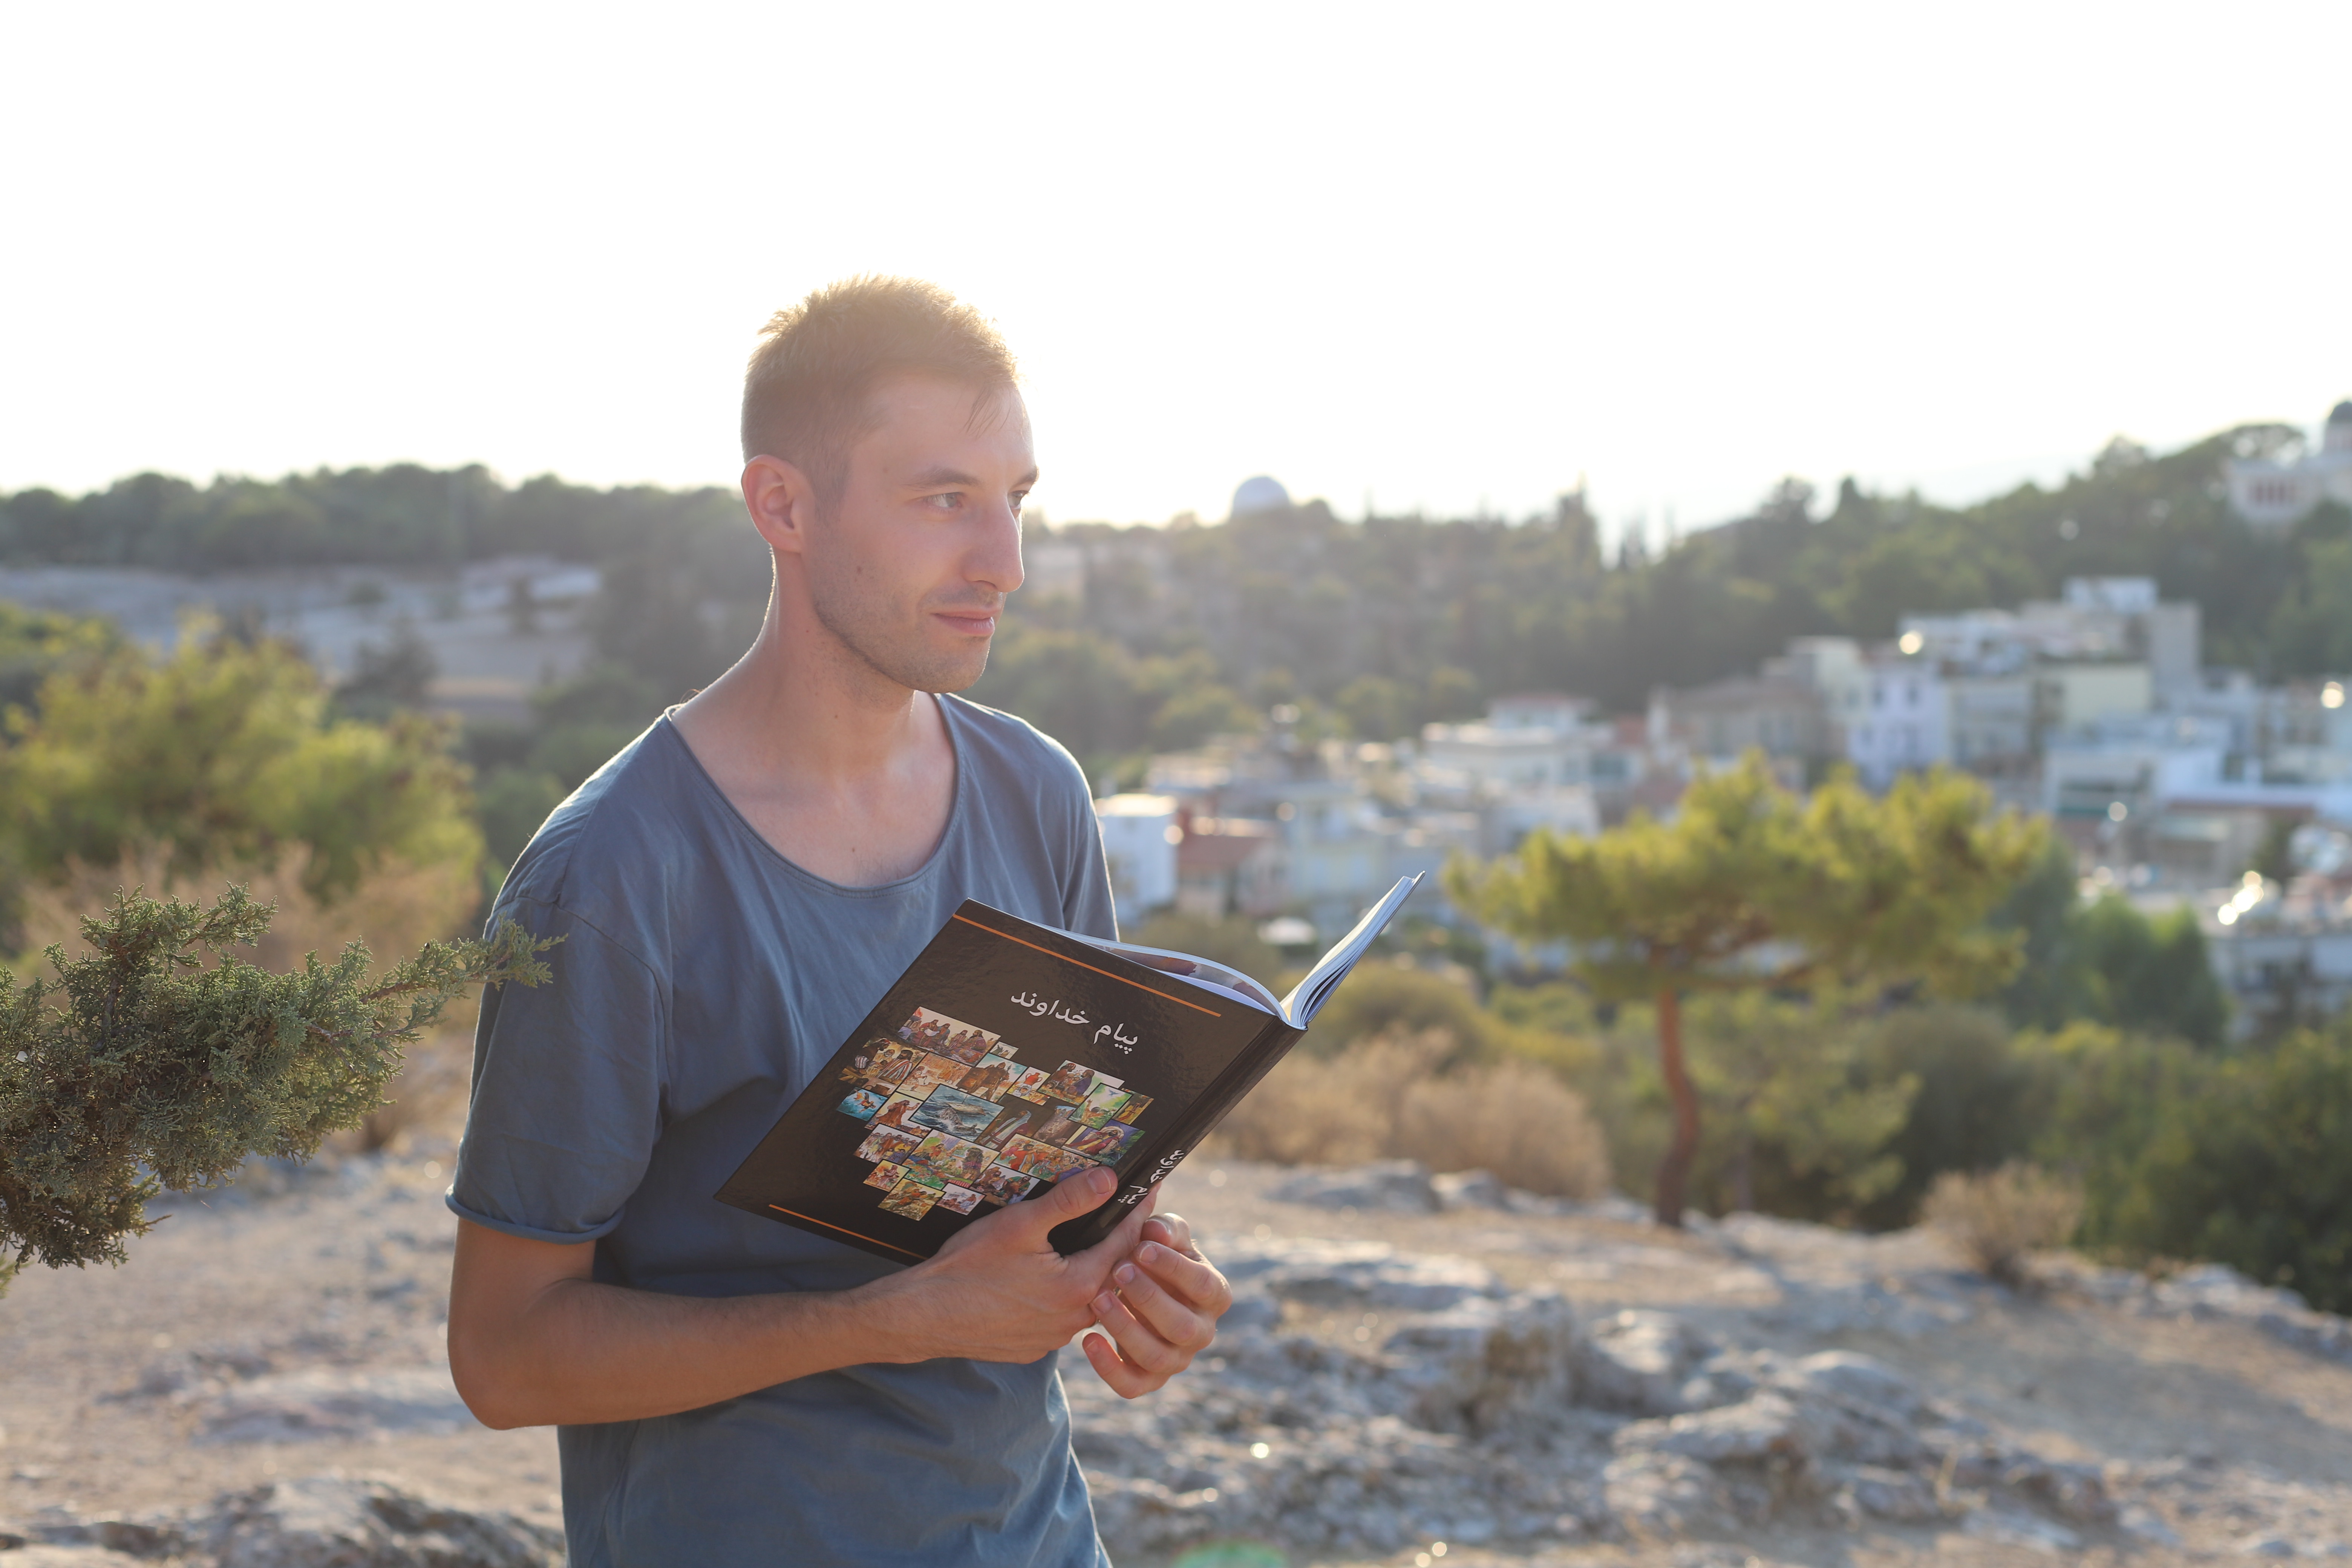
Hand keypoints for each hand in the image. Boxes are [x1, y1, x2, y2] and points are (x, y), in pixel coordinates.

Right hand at [865, 1167, 1157, 1364]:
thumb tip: (1109, 1180)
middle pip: (1112, 1275)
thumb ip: (1068, 1202)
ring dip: (1092, 1273)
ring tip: (1089, 1244)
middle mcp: (1074, 1319)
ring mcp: (1054, 1338)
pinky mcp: (1033, 1348)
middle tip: (1125, 1216)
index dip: (1137, 1214)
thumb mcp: (1020, 1224)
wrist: (923, 1317)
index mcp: (1079, 1287)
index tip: (1150, 1192)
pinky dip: (1065, 1297)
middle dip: (1120, 1245)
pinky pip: (1061, 1318)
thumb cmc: (967, 1267)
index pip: (1124, 1244)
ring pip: (1087, 1300)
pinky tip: (1050, 1280)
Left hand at [1081, 1212, 1232, 1398]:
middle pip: (1181, 1327)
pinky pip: (1131, 1385)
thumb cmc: (1157, 1256)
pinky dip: (1108, 1368)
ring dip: (1125, 1328)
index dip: (1173, 1267)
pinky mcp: (1149, 1379)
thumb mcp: (1164, 1236)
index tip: (1141, 1247)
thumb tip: (1155, 1232)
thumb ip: (1165, 1229)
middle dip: (1148, 1298)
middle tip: (1118, 1269)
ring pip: (1156, 1357)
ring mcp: (1176, 1360)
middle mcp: (1201, 1332)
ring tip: (1097, 1299)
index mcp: (1215, 1295)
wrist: (1140, 1288)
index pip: (1204, 1286)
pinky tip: (1088, 1339)